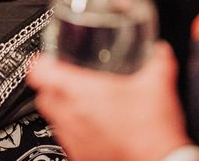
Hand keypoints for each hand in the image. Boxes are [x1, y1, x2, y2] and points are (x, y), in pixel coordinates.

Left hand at [27, 42, 189, 160]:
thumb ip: (159, 59)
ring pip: (52, 117)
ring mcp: (73, 138)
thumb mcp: (159, 85)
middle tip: (67, 79)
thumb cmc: (152, 131)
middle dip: (50, 85)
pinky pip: (65, 137)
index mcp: (82, 93)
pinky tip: (92, 125)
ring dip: (61, 107)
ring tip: (81, 102)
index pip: (39, 73)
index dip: (39, 62)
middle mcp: (71, 116)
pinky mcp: (79, 155)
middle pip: (42, 95)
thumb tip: (160, 48)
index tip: (46, 59)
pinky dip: (72, 128)